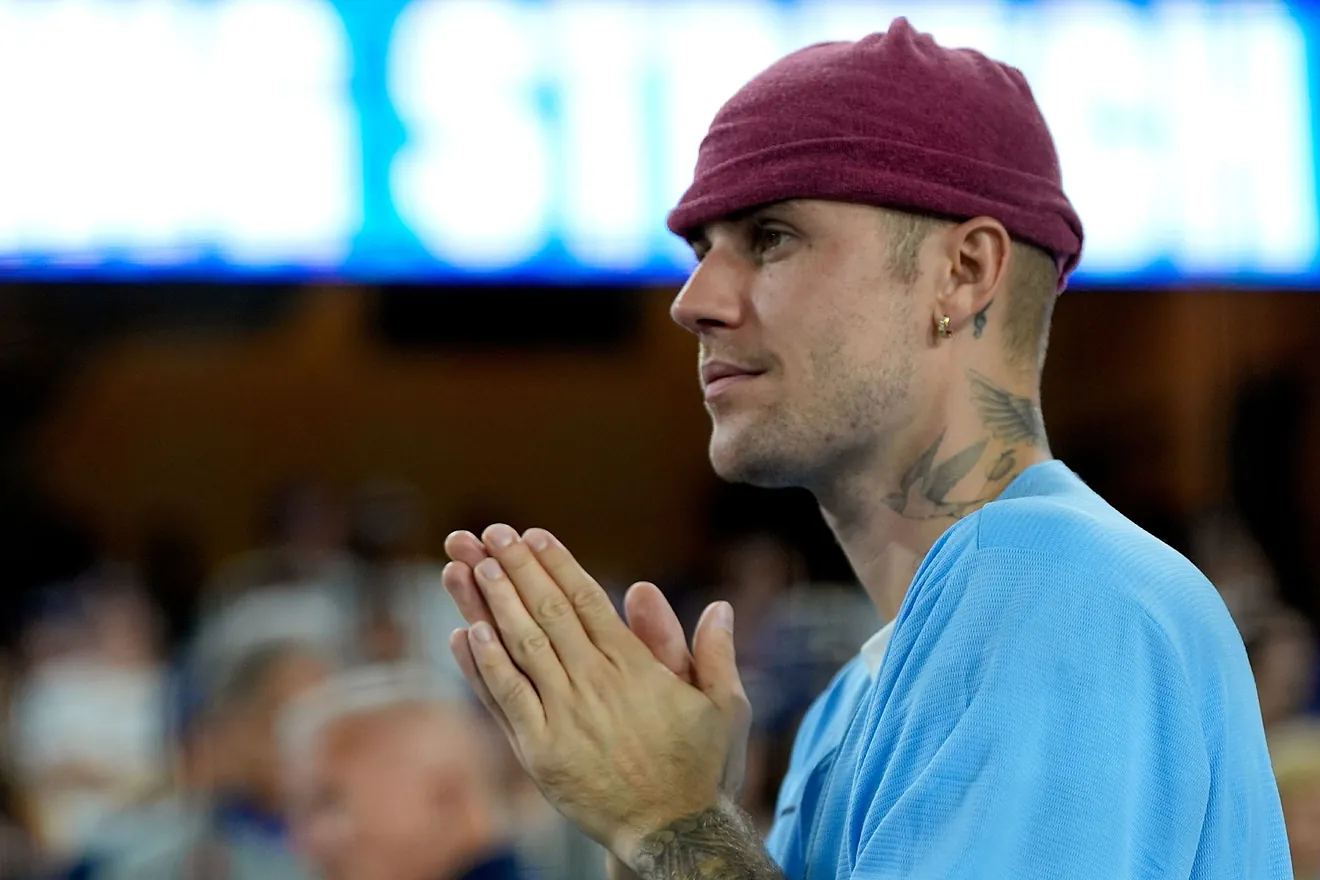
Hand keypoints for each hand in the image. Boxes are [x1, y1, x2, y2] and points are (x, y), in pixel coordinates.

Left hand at [443, 525, 751, 862]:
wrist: (672, 833)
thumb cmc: (701, 768)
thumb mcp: (725, 707)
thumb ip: (716, 653)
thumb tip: (721, 606)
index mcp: (635, 667)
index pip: (587, 601)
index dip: (557, 565)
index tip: (533, 536)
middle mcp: (596, 684)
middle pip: (548, 613)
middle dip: (517, 569)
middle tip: (491, 533)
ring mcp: (566, 717)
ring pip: (523, 647)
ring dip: (494, 603)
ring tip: (471, 566)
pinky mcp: (541, 751)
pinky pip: (508, 699)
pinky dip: (487, 664)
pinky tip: (468, 632)